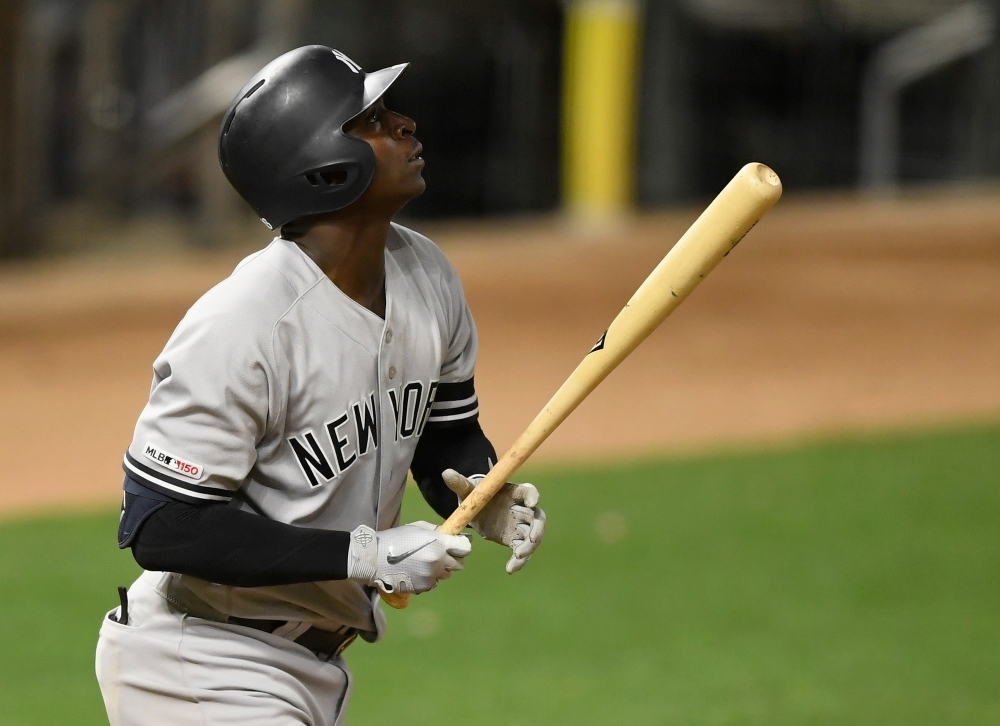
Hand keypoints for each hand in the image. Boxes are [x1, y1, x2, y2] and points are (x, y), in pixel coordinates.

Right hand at [347, 522, 471, 594]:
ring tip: (427, 563)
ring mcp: (432, 576)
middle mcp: (439, 562)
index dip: (462, 545)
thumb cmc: (397, 538)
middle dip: (453, 558)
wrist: (376, 558)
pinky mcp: (423, 587)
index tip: (457, 544)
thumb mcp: (419, 527)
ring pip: (446, 574)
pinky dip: (430, 578)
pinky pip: (434, 583)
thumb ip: (437, 532)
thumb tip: (448, 536)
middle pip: (459, 564)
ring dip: (441, 569)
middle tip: (441, 554)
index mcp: (439, 544)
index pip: (465, 547)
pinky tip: (418, 571)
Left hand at [443, 469, 545, 573]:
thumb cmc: (475, 494)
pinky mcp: (514, 538)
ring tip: (518, 558)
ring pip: (533, 536)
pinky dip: (519, 560)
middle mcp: (521, 508)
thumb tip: (446, 473)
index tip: (532, 502)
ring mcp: (520, 524)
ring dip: (529, 548)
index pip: (528, 491)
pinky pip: (521, 549)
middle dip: (536, 530)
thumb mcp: (467, 489)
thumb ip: (459, 483)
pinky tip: (510, 569)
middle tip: (530, 541)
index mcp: (513, 492)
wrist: (474, 509)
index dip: (532, 496)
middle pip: (537, 517)